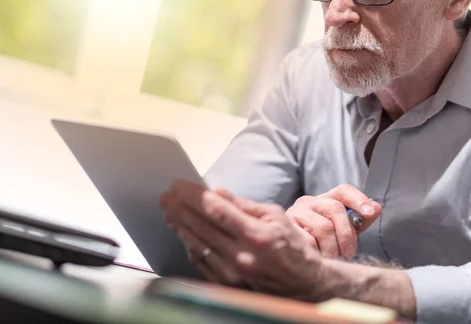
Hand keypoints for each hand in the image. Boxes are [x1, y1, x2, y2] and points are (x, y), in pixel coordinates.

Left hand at [160, 180, 326, 299]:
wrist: (304, 283)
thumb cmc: (291, 245)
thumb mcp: (275, 216)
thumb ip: (244, 205)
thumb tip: (217, 192)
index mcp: (256, 234)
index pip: (216, 210)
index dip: (193, 196)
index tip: (179, 185)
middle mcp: (242, 255)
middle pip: (202, 226)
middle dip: (180, 208)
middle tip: (166, 196)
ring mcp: (233, 273)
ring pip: (197, 245)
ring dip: (180, 226)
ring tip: (169, 212)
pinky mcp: (228, 285)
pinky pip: (201, 263)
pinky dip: (190, 246)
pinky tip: (183, 234)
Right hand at [285, 184, 381, 258]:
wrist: (290, 254)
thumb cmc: (322, 242)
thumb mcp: (343, 230)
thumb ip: (361, 220)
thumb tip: (376, 208)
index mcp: (326, 200)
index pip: (343, 190)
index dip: (358, 199)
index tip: (370, 213)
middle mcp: (309, 202)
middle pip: (335, 209)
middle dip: (346, 234)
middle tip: (348, 253)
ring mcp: (295, 213)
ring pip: (323, 227)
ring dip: (332, 248)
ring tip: (332, 259)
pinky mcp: (285, 228)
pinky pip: (307, 241)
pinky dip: (317, 252)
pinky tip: (317, 257)